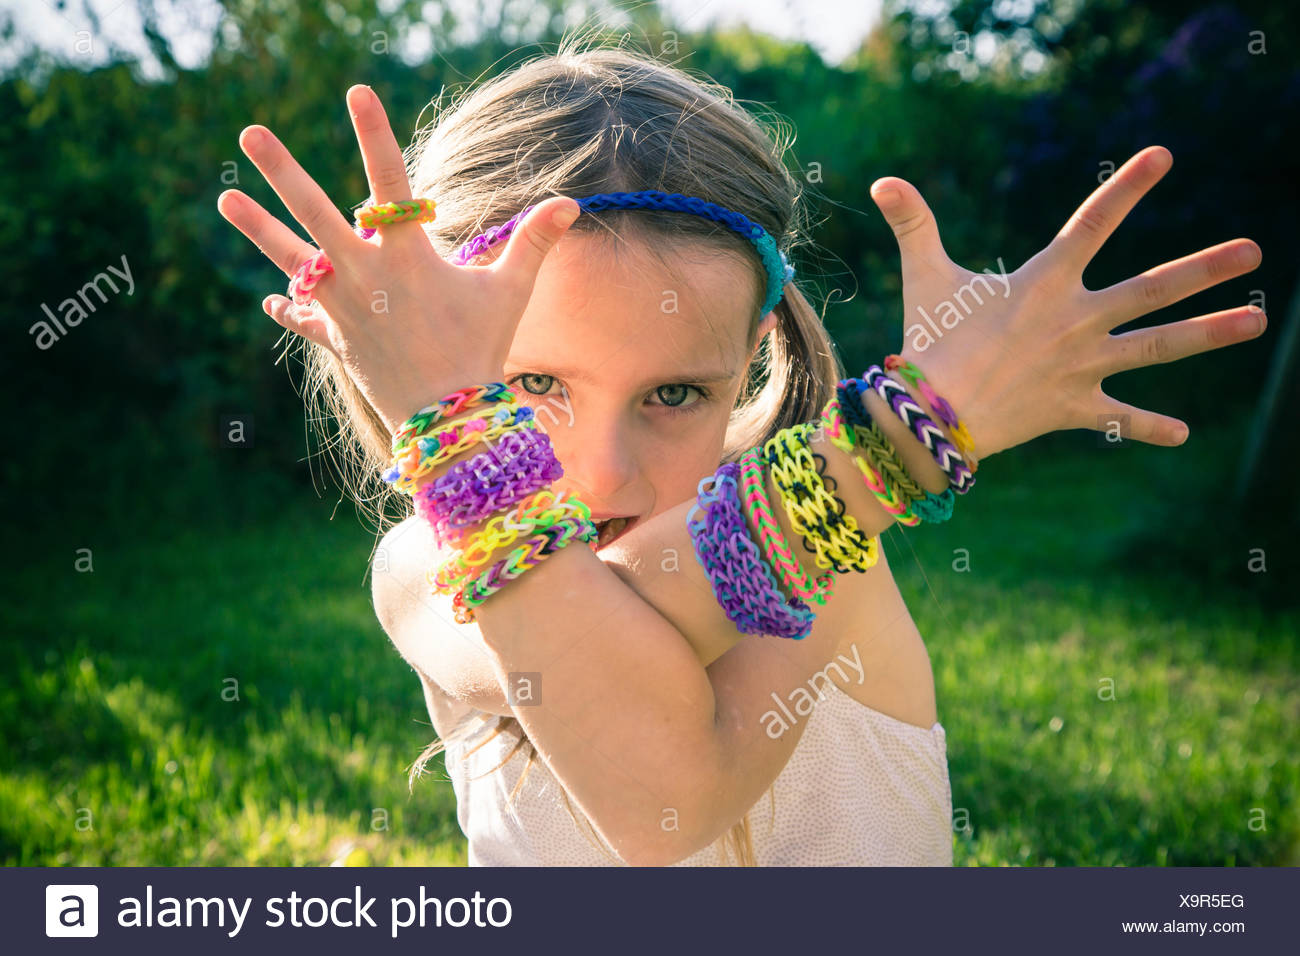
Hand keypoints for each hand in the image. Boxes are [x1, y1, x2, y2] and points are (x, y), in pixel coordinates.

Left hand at [217, 85, 579, 434]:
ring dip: (258, 229)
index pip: (390, 182)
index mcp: (408, 257)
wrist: (449, 418)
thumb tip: (570, 202)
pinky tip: (272, 299)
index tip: (356, 91)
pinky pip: (306, 320)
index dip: (374, 134)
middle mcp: (366, 276)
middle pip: (315, 213)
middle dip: (282, 171)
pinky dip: (291, 309)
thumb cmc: (483, 349)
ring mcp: (344, 309)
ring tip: (223, 199)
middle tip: (249, 134)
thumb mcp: (510, 291)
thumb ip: (535, 241)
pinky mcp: (338, 342)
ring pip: (292, 261)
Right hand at [869, 146, 1265, 457]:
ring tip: (1258, 320)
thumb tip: (882, 182)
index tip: (1164, 156)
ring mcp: (1081, 366)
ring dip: (1209, 333)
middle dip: (1204, 268)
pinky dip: (1148, 427)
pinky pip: (1118, 418)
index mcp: (1044, 282)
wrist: (930, 414)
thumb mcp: (926, 277)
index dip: (1127, 188)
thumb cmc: (928, 340)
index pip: (1093, 223)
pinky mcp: (1074, 407)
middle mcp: (1074, 320)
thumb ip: (914, 226)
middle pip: (1151, 290)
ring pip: (1156, 346)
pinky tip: (1183, 435)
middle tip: (1253, 250)